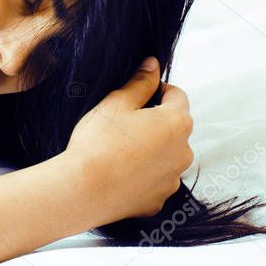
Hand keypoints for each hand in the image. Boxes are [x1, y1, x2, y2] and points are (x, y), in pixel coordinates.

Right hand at [63, 57, 193, 225]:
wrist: (83, 190)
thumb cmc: (98, 143)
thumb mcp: (116, 103)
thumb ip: (140, 82)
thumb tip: (153, 64)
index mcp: (177, 123)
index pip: (177, 95)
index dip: (157, 90)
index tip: (137, 95)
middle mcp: (183, 152)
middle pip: (174, 128)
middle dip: (154, 122)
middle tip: (123, 124)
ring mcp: (172, 179)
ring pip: (165, 156)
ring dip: (150, 150)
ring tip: (118, 151)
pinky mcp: (158, 200)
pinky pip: (155, 181)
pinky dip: (142, 176)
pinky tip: (119, 173)